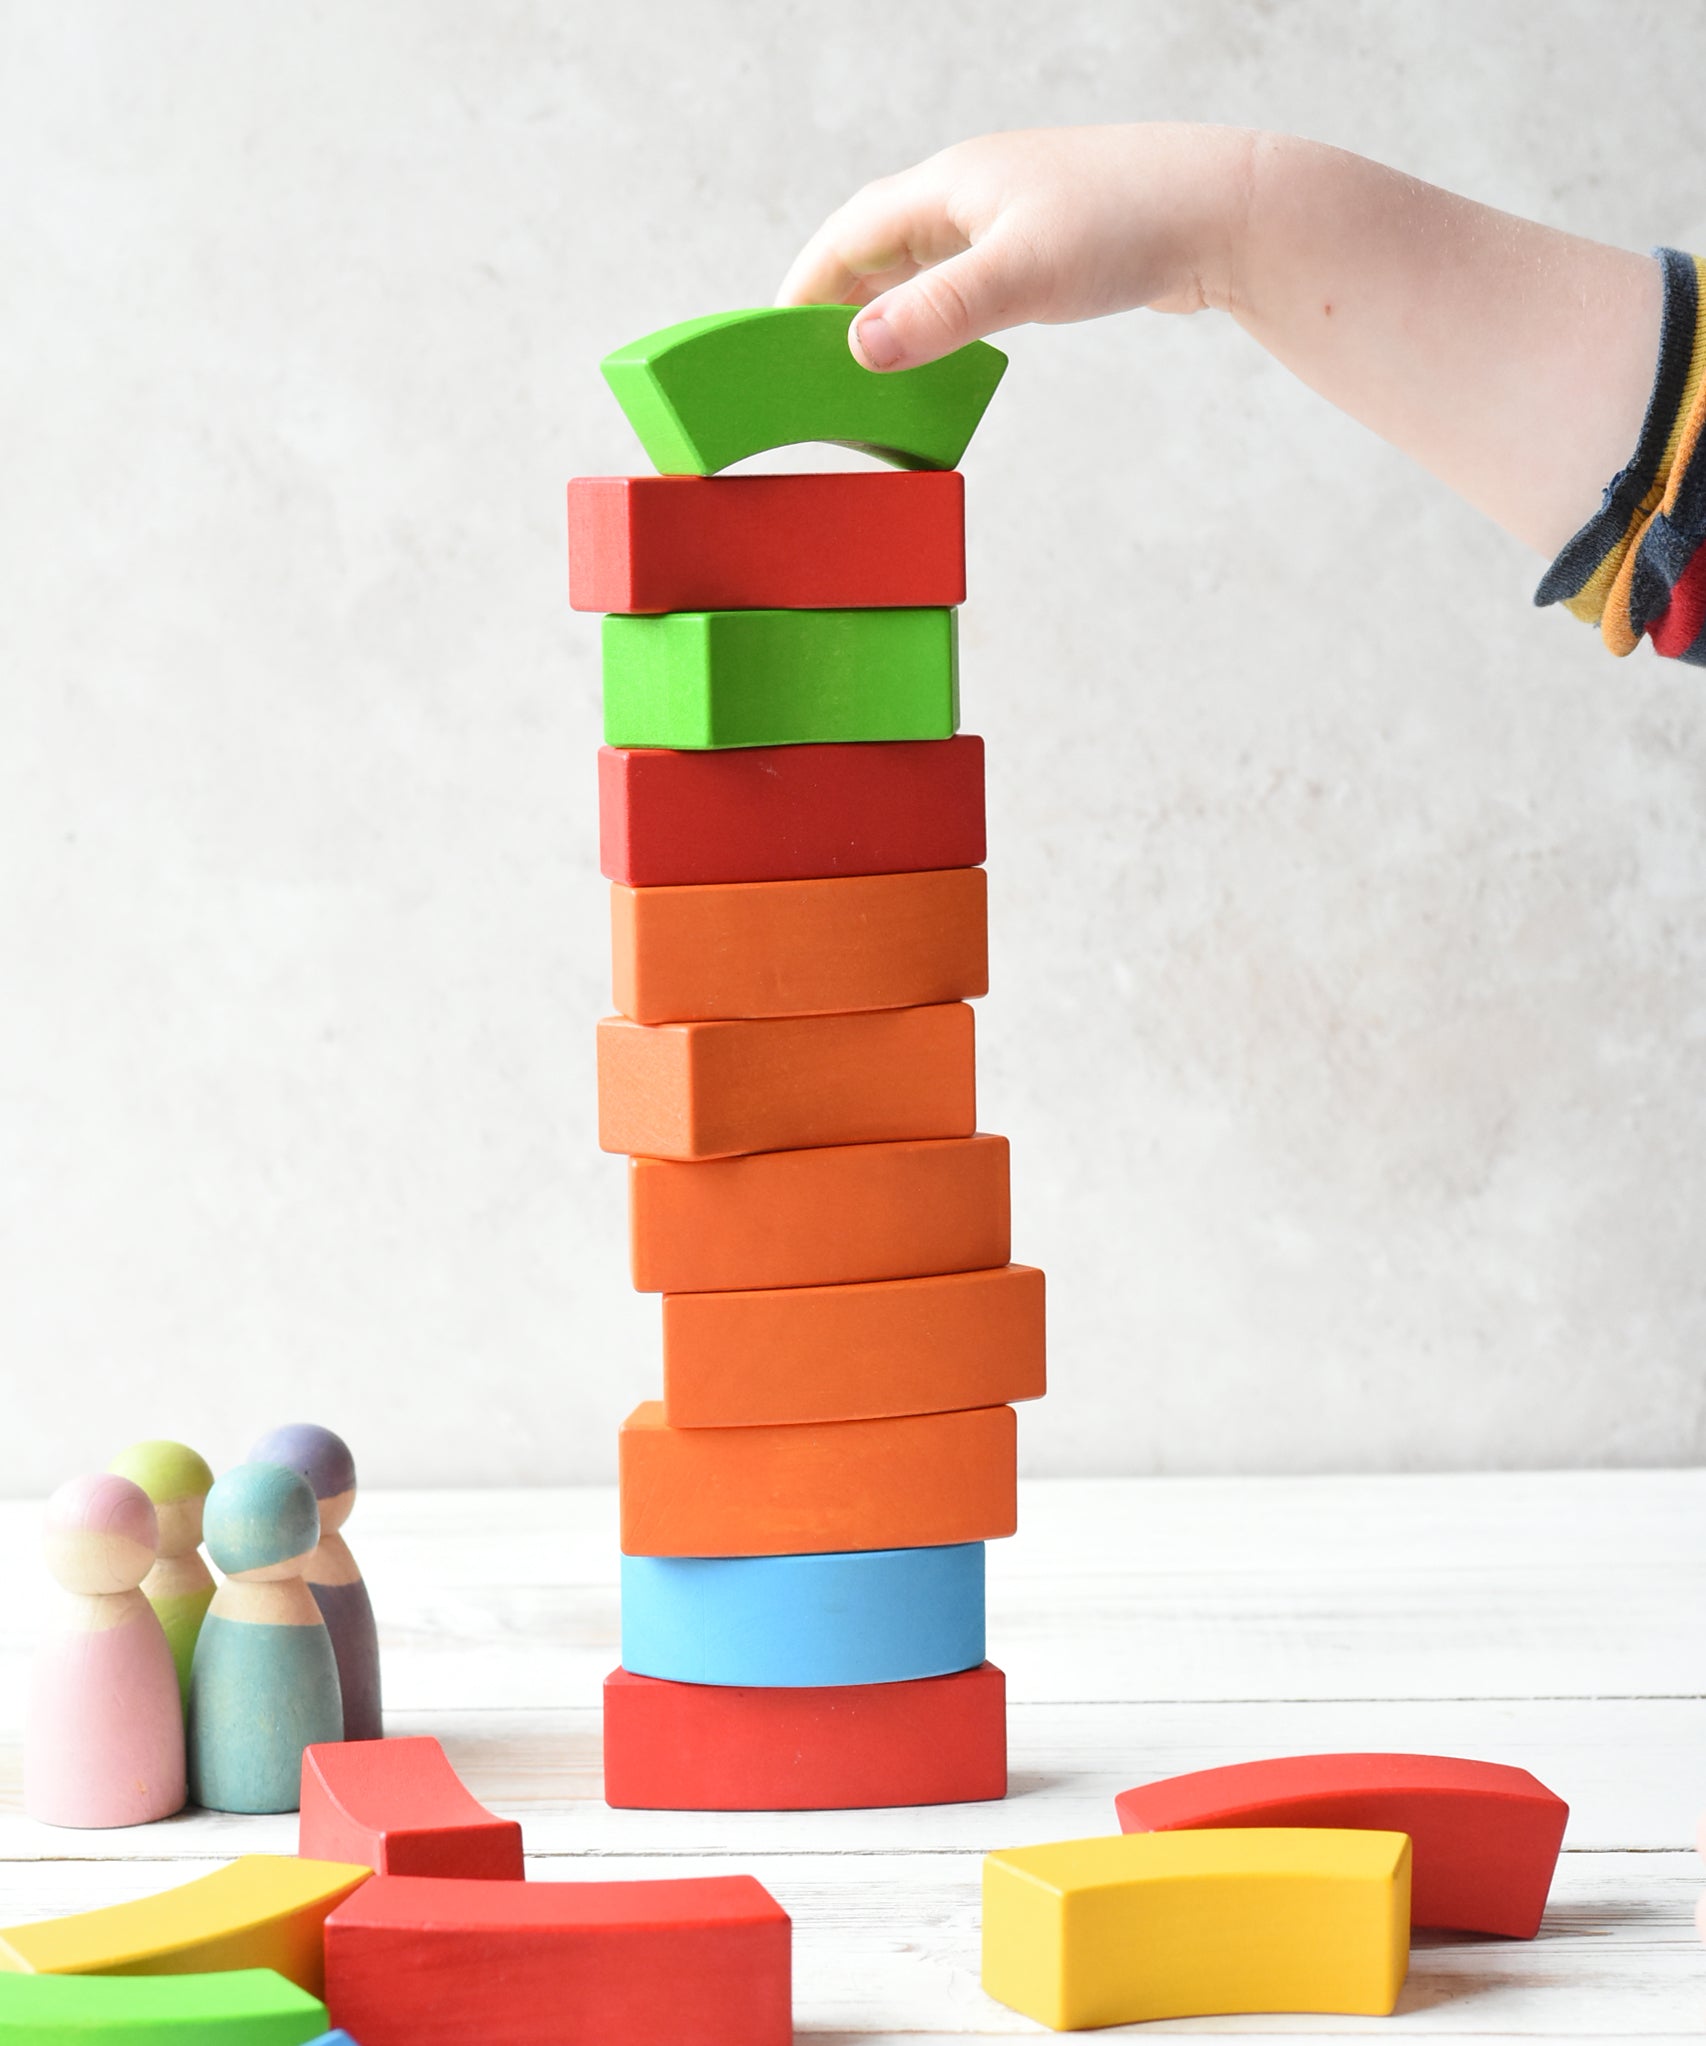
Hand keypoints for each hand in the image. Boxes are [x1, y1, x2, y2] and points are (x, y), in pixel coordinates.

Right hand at [777, 124, 1256, 371]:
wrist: (1227, 210)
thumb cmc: (1129, 227)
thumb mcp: (1022, 276)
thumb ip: (940, 314)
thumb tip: (860, 349)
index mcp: (951, 186)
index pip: (849, 234)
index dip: (805, 285)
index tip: (768, 337)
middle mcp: (973, 191)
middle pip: (879, 244)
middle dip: (839, 299)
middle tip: (806, 364)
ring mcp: (1012, 214)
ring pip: (925, 262)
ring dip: (890, 308)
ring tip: (864, 365)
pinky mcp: (1048, 242)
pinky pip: (969, 278)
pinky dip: (939, 312)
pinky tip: (945, 345)